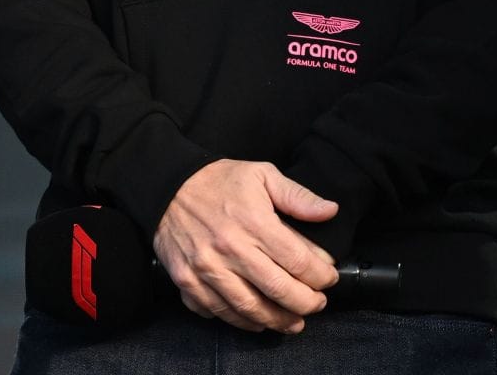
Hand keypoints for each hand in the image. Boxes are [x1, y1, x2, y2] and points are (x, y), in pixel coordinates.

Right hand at [153, 159, 339, 333]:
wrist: (165, 184)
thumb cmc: (217, 180)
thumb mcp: (261, 175)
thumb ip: (298, 196)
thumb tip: (330, 211)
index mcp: (254, 222)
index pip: (300, 262)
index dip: (322, 276)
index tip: (328, 277)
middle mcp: (230, 248)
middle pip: (280, 291)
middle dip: (307, 303)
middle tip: (316, 303)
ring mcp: (206, 268)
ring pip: (251, 309)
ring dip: (278, 321)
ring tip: (293, 321)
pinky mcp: (187, 280)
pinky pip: (218, 312)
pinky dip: (240, 322)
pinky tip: (255, 319)